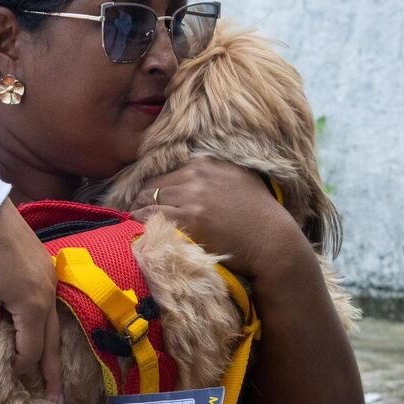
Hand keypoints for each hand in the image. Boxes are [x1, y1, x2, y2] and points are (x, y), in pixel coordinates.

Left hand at [0, 199, 62, 401]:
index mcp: (34, 308)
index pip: (31, 350)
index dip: (20, 368)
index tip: (8, 379)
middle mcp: (50, 299)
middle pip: (53, 344)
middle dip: (53, 374)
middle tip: (57, 402)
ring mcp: (52, 284)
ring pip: (54, 326)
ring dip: (50, 351)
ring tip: (52, 375)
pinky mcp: (48, 272)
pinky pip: (50, 308)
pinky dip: (45, 327)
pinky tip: (39, 335)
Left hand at [130, 159, 299, 278]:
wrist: (272, 240)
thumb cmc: (259, 213)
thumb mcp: (241, 178)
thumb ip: (217, 170)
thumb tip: (195, 169)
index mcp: (207, 163)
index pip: (166, 171)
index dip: (154, 185)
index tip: (146, 195)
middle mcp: (198, 175)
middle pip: (154, 184)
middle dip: (142, 196)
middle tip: (132, 208)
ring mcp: (193, 196)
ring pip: (149, 199)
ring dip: (138, 208)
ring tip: (131, 217)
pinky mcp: (190, 219)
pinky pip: (152, 216)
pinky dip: (140, 220)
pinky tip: (135, 225)